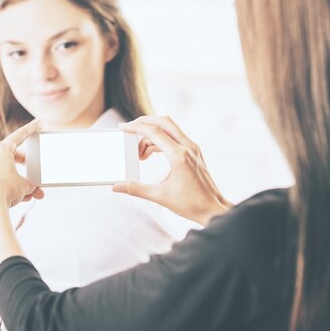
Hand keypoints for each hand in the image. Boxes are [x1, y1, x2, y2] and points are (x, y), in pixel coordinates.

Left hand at [0, 119, 44, 207]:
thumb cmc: (5, 188)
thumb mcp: (25, 184)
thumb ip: (30, 183)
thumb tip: (31, 189)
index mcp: (2, 150)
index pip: (20, 135)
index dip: (31, 129)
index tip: (39, 122)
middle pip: (15, 156)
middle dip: (29, 165)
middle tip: (37, 166)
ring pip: (12, 173)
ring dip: (25, 183)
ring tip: (37, 193)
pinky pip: (5, 184)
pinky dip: (16, 190)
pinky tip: (25, 199)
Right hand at [113, 116, 230, 225]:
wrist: (213, 209)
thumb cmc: (191, 204)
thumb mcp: (159, 196)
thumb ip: (135, 189)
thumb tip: (116, 187)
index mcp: (179, 156)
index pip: (154, 132)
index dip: (135, 128)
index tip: (122, 128)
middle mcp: (188, 147)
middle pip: (163, 122)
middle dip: (144, 122)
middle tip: (130, 129)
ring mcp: (193, 148)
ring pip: (169, 129)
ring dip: (151, 136)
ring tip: (140, 155)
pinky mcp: (194, 152)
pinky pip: (174, 138)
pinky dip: (160, 141)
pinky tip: (151, 154)